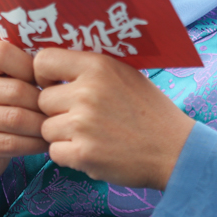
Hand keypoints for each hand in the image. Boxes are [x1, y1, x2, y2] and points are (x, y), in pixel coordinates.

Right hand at [0, 42, 48, 207]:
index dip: (32, 68)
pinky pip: (11, 143)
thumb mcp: (5, 79)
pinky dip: (34, 143)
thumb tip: (61, 68)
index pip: (3, 55)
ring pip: (15, 119)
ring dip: (42, 124)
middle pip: (15, 90)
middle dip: (43, 102)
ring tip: (56, 125)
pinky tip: (45, 142)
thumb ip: (25, 67)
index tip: (48, 81)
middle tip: (62, 109)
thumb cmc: (0, 104)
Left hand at [35, 49, 194, 190]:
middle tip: (81, 118)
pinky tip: (93, 151)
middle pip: (42, 100)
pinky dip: (69, 155)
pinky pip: (54, 152)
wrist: (174, 150)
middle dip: (56, 111)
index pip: (43, 60)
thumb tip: (56, 66)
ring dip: (62, 135)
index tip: (53, 85)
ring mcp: (83, 124)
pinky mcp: (83, 153)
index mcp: (98, 66)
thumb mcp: (125, 75)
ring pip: (46, 128)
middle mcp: (87, 91)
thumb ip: (92, 70)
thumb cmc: (150, 111)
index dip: (43, 75)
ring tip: (91, 135)